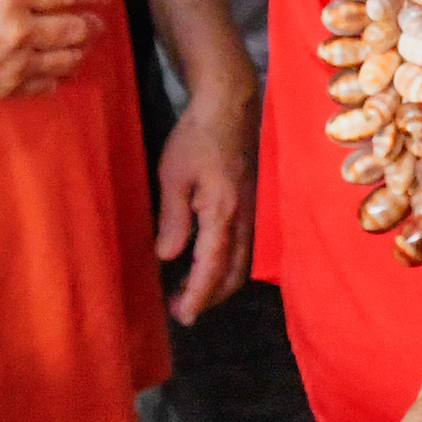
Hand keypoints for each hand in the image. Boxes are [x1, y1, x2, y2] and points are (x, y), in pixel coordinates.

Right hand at [0, 0, 115, 101]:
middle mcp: (17, 31)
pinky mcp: (5, 88)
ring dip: (79, 49)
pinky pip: (46, 83)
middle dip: (90, 23)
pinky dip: (57, 74)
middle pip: (74, 28)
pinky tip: (57, 68)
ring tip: (82, 42)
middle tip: (96, 21)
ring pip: (67, 59)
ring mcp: (13, 64)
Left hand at [155, 79, 257, 323]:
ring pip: (242, 263)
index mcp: (223, 213)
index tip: (183, 316)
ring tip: (190, 291)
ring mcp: (253, 212)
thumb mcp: (173, 176)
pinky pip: (245, 248)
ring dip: (219, 283)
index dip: (198, 295)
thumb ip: (173, 219)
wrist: (229, 106)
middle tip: (181, 309)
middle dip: (209, 296)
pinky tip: (208, 262)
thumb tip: (168, 257)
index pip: (212, 266)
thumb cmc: (196, 137)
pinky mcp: (253, 205)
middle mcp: (244, 219)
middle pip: (233, 273)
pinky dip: (227, 266)